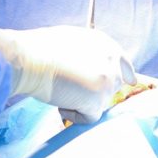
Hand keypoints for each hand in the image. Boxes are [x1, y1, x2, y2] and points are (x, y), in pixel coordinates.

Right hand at [0, 26, 135, 122]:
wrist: (29, 58)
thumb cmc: (39, 48)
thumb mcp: (71, 39)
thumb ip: (88, 51)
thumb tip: (91, 67)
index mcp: (104, 43)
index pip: (124, 63)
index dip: (125, 74)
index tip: (129, 82)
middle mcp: (110, 60)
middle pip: (112, 86)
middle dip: (94, 91)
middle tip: (70, 87)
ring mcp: (106, 81)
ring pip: (100, 103)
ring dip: (81, 102)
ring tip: (61, 91)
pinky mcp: (97, 100)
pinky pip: (89, 118)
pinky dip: (73, 115)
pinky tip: (59, 103)